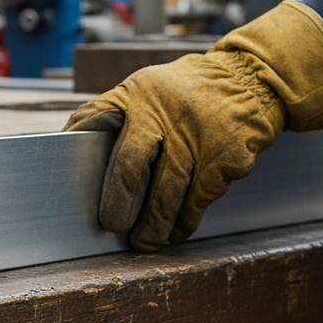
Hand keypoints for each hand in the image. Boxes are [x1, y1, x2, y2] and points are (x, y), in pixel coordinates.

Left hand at [64, 0, 322, 250]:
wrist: (253, 79)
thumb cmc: (183, 92)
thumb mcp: (144, 88)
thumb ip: (111, 111)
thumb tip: (69, 141)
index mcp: (138, 95)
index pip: (98, 122)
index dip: (82, 154)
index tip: (77, 188)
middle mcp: (166, 114)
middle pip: (131, 165)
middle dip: (118, 201)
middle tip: (111, 225)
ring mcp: (198, 137)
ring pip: (168, 193)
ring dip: (154, 224)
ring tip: (144, 243)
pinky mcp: (227, 158)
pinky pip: (200, 199)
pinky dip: (186, 220)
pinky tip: (177, 231)